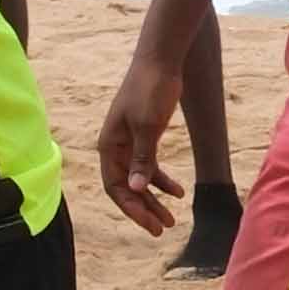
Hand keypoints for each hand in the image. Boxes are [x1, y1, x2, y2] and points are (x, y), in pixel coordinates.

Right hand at [94, 35, 188, 234]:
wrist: (161, 61)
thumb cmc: (151, 90)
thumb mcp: (148, 127)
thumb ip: (142, 159)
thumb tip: (136, 189)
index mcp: (109, 146)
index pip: (115, 187)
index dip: (132, 209)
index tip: (151, 224)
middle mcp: (115, 147)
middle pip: (127, 188)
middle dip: (143, 209)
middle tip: (163, 229)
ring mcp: (129, 142)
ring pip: (139, 180)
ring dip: (154, 199)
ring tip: (171, 218)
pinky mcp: (144, 136)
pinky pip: (149, 165)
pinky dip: (162, 180)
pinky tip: (179, 191)